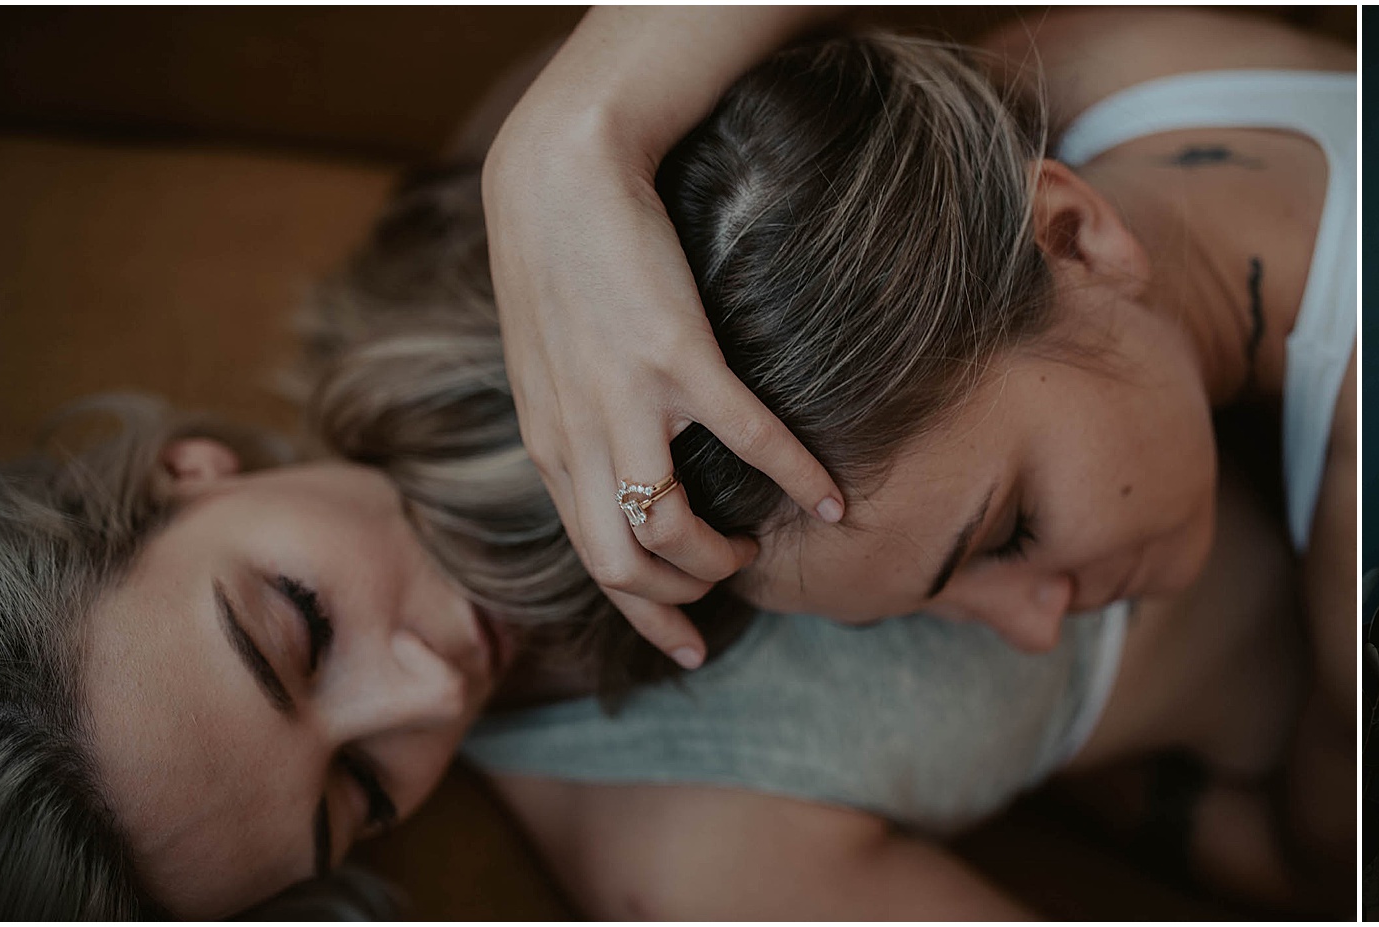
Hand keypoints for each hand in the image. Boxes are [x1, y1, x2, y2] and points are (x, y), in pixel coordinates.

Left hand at [483, 122, 841, 669]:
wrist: (559, 174)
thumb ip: (574, 419)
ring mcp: (625, 401)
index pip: (589, 560)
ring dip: (719, 556)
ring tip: (754, 540)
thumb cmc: (557, 258)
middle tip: (728, 580)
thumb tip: (612, 463)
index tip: (687, 646)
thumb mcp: (545, 360)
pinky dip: (798, 478)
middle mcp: (577, 438)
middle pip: (622, 567)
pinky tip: (832, 494)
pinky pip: (749, 443)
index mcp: (549, 442)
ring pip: (666, 531)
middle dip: (681, 596)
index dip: (642, 614)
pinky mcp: (676, 358)